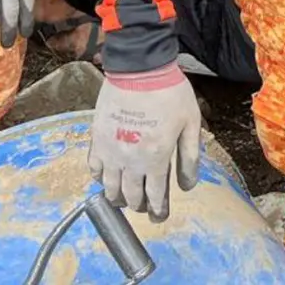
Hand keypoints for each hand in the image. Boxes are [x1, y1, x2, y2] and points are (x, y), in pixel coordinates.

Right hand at [88, 62, 202, 221]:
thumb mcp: (191, 123)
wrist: (139, 69)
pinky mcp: (97, 138)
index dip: (158, 210)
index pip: (155, 196)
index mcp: (156, 158)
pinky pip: (93, 167)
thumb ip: (189, 157)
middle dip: (138, 205)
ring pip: (109, 186)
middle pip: (131, 195)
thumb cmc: (170, 93)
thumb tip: (187, 186)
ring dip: (118, 196)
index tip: (160, 215)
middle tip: (144, 207)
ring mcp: (110, 150)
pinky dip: (100, 177)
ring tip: (124, 197)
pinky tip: (107, 175)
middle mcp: (130, 160)